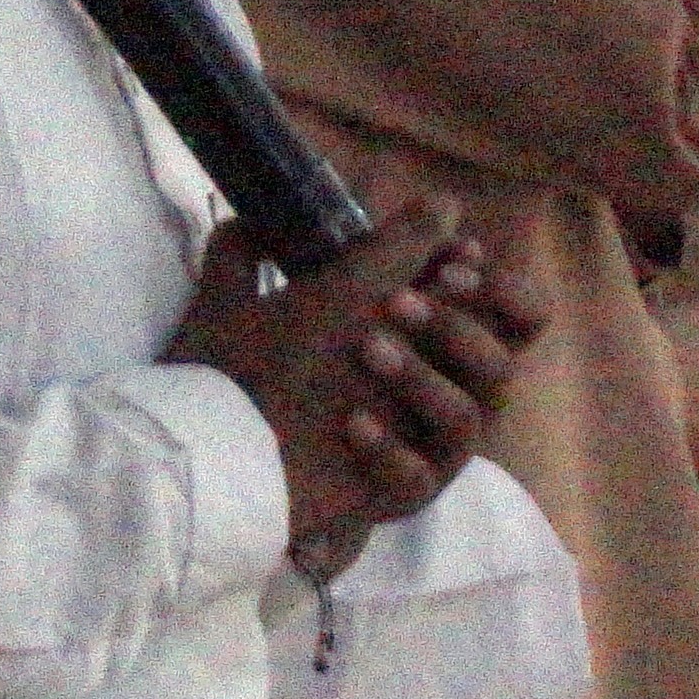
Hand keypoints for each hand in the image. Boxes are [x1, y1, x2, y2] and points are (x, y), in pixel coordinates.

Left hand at [170, 211, 529, 553]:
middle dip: (467, 324)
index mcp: (418, 343)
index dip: (496, 286)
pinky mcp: (394, 494)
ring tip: (366, 347)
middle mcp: (428, 395)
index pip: (504, 317)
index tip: (453, 259)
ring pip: (472, 417)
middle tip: (400, 299)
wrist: (193, 450)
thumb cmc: (236, 373)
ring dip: (424, 376)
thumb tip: (387, 204)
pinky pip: (422, 476)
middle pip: (505, 365)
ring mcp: (416, 448)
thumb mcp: (263, 300)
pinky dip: (390, 448)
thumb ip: (315, 248)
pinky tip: (352, 424)